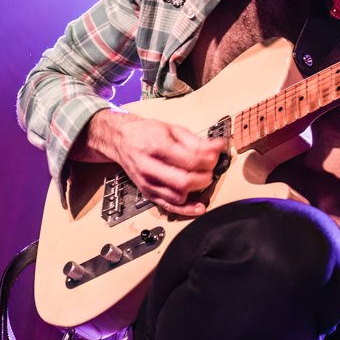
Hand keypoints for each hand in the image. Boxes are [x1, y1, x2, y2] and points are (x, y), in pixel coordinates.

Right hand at [94, 111, 224, 216]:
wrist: (121, 141)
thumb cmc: (146, 133)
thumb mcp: (172, 130)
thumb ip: (196, 141)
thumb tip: (218, 147)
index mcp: (156, 146)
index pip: (189, 160)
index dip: (208, 160)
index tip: (216, 156)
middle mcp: (149, 167)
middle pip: (184, 181)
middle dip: (204, 177)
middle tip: (211, 170)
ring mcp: (147, 183)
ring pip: (178, 196)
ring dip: (197, 190)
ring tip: (203, 179)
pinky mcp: (148, 193)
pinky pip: (169, 206)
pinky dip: (186, 209)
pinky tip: (199, 207)